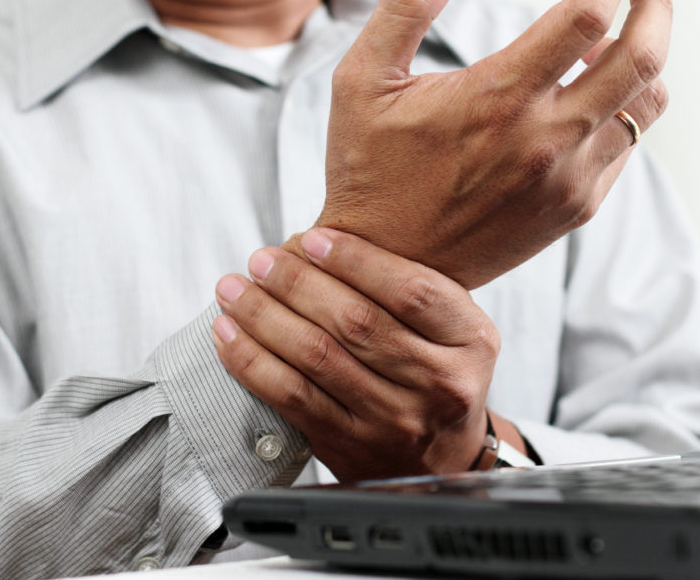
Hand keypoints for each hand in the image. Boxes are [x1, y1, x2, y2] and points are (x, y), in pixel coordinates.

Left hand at [211, 228, 503, 481]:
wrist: (443, 461)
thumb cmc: (436, 373)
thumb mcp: (454, 329)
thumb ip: (408, 289)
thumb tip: (320, 241)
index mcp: (470, 341)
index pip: (412, 292)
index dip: (357, 261)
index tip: (312, 239)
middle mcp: (439, 383)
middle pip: (358, 322)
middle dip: (298, 284)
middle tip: (261, 260)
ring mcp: (394, 420)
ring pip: (318, 357)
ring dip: (264, 317)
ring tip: (234, 290)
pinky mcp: (351, 445)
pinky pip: (292, 397)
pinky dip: (252, 362)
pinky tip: (229, 336)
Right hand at [316, 0, 670, 288]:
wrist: (387, 270)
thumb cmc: (370, 172)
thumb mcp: (362, 81)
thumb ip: (405, 3)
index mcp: (497, 99)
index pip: (586, 15)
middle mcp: (545, 141)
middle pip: (642, 56)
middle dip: (655, 3)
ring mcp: (568, 180)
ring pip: (646, 104)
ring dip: (644, 58)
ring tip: (612, 40)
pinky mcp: (574, 208)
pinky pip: (626, 146)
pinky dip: (622, 108)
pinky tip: (589, 96)